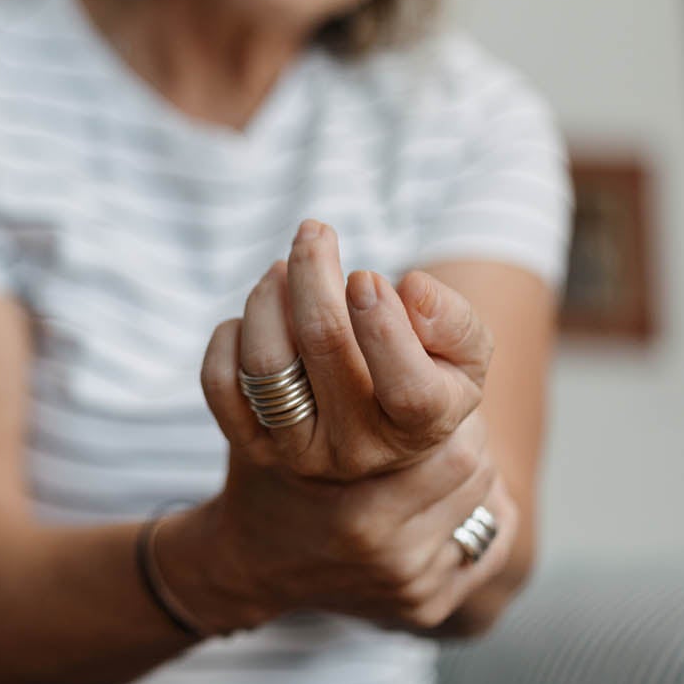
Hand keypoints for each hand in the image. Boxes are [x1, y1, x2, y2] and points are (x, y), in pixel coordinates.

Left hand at [227, 220, 494, 481]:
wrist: (379, 441)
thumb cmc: (427, 376)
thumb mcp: (464, 354)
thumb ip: (453, 322)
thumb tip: (412, 287)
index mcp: (419, 428)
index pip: (407, 388)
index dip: (385, 326)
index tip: (366, 275)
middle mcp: (357, 448)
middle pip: (323, 346)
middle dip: (313, 274)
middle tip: (314, 232)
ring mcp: (299, 452)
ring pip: (264, 362)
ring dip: (268, 297)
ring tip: (284, 269)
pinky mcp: (252, 445)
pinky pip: (220, 382)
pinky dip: (231, 335)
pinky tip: (261, 317)